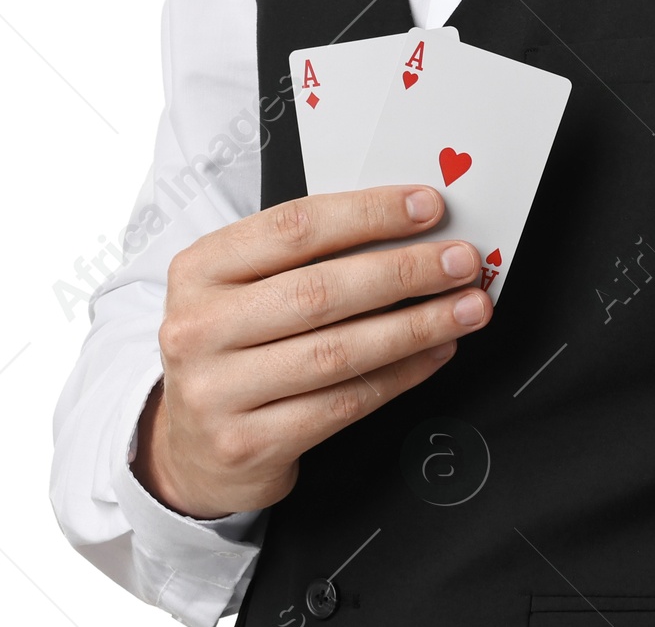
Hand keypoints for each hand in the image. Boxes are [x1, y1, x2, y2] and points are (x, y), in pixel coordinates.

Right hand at [133, 186, 489, 518]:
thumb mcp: (245, 286)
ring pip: (338, 352)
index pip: (295, 227)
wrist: (189, 447)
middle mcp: (199, 328)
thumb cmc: (235, 345)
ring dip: (416, 326)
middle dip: (405, 271)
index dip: (369, 213)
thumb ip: (310, 253)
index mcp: (200, 269)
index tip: (428, 207)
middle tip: (461, 261)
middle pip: (321, 291)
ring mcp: (218, 392)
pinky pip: (343, 404)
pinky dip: (400, 375)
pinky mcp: (247, 445)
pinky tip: (434, 353)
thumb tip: (409, 224)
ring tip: (466, 308)